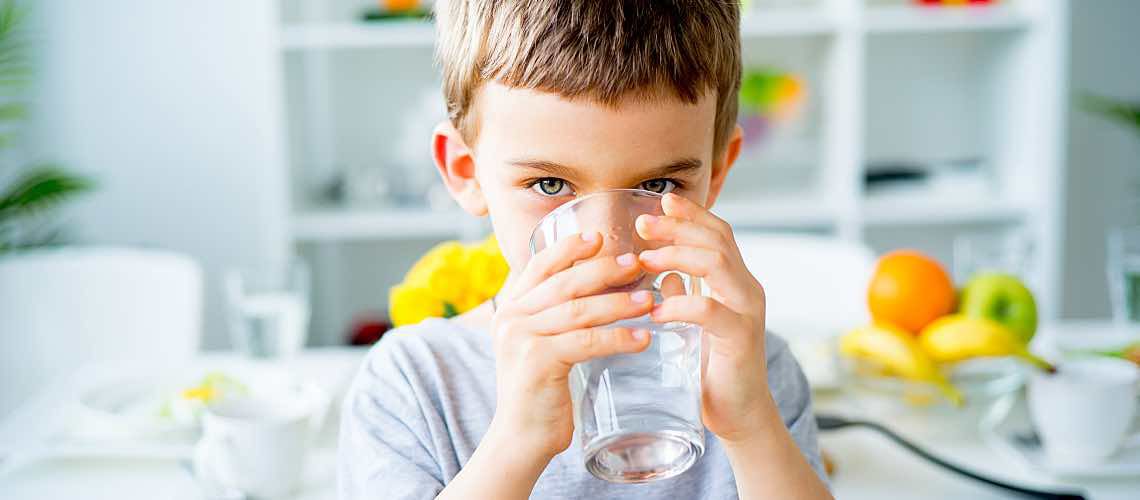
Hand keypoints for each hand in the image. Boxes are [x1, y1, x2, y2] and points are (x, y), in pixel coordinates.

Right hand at [487, 232, 654, 459]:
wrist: (520, 439)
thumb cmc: (541, 393)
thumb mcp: (543, 345)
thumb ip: (559, 318)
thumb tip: (603, 289)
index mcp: (512, 308)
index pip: (539, 265)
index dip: (569, 248)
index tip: (599, 237)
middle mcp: (511, 318)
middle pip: (563, 282)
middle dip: (603, 270)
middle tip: (636, 264)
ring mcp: (521, 338)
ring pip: (577, 309)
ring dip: (618, 303)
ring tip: (649, 300)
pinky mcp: (537, 362)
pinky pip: (585, 341)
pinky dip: (617, 338)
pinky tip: (643, 339)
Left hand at [636, 193, 773, 442]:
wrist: (738, 413)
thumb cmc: (713, 369)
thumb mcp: (694, 324)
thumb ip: (685, 295)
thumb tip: (664, 274)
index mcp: (736, 281)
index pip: (718, 233)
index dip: (692, 215)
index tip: (661, 202)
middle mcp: (747, 289)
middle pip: (717, 240)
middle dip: (679, 227)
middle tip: (643, 224)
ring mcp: (747, 311)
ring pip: (718, 264)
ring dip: (677, 255)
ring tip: (645, 260)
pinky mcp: (741, 338)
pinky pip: (710, 310)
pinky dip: (680, 304)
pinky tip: (656, 310)